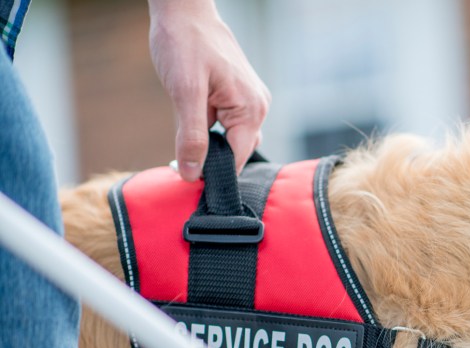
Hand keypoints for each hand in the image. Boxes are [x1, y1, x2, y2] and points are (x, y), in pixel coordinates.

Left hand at [148, 0, 269, 180]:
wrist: (184, 10)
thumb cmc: (185, 43)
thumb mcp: (184, 92)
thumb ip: (192, 136)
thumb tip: (192, 174)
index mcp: (251, 109)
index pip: (237, 159)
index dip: (212, 173)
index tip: (186, 177)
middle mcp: (258, 107)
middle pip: (237, 152)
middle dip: (211, 157)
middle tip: (179, 156)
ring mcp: (251, 100)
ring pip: (231, 138)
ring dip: (209, 140)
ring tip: (185, 126)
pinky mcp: (239, 95)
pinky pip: (228, 123)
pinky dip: (209, 127)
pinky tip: (192, 111)